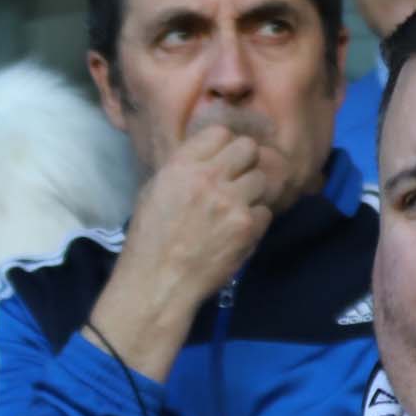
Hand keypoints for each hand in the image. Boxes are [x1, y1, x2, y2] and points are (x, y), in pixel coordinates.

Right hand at [84, 119, 289, 376]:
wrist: (159, 282)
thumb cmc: (149, 240)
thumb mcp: (154, 192)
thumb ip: (183, 170)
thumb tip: (210, 158)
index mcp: (181, 165)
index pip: (220, 133)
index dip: (224, 146)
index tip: (223, 160)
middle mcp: (208, 177)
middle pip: (248, 149)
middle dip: (245, 163)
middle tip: (236, 182)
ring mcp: (231, 201)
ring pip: (261, 178)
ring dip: (252, 193)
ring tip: (237, 210)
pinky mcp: (246, 226)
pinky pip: (265, 211)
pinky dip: (255, 221)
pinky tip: (238, 233)